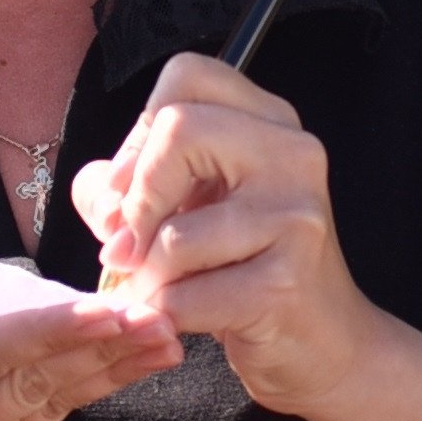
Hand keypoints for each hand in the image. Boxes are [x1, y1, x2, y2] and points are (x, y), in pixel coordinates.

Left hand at [71, 52, 378, 418]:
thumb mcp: (185, 209)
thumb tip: (97, 194)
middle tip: (127, 245)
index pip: (186, 75)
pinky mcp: (285, 284)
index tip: (128, 189)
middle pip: (178, 132)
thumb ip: (123, 186)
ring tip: (159, 289)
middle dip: (135, 199)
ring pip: (174, 232)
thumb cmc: (245, 270)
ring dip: (146, 274)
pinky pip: (185, 295)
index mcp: (268, 122)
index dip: (139, 132)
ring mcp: (296, 218)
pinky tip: (182, 318)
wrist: (323, 345)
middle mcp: (292, 155)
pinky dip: (165, 313)